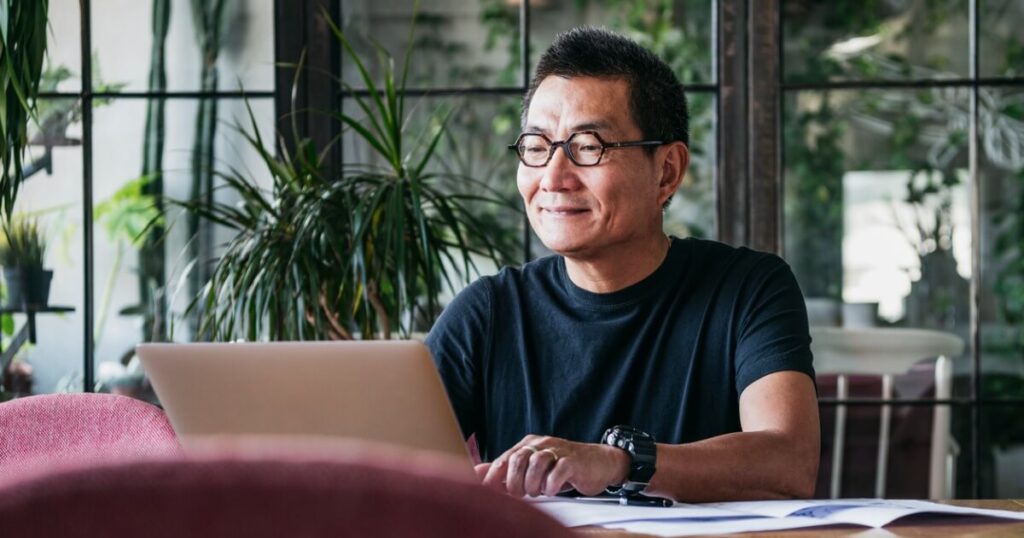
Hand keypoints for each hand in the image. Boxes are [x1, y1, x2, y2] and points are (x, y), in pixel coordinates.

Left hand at [475, 434, 628, 496]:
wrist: (599, 463)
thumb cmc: (564, 468)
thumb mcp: (533, 468)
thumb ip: (506, 469)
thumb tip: (477, 472)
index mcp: (528, 445)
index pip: (505, 458)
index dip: (495, 476)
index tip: (488, 492)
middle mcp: (541, 444)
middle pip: (519, 459)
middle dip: (515, 481)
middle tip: (520, 494)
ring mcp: (558, 450)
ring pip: (537, 462)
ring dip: (533, 483)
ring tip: (536, 492)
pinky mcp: (573, 460)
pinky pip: (559, 469)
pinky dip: (552, 483)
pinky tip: (551, 490)